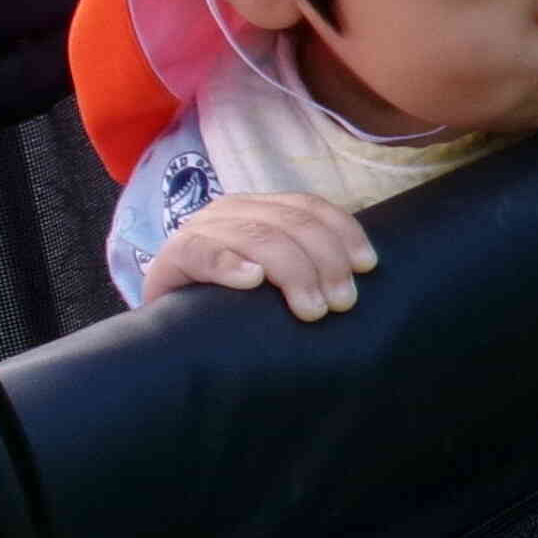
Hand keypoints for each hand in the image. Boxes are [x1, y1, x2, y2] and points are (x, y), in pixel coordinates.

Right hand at [139, 193, 376, 320]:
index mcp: (259, 209)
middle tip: (341, 303)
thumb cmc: (235, 304)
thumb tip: (364, 272)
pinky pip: (201, 253)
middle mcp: (230, 211)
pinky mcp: (170, 258)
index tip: (367, 265)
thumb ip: (309, 265)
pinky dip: (228, 264)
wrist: (170, 330)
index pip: (308, 206)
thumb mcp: (278, 280)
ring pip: (257, 236)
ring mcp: (199, 231)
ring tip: (312, 308)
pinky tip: (252, 281)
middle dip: (326, 262)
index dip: (343, 232)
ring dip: (292, 272)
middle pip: (291, 222)